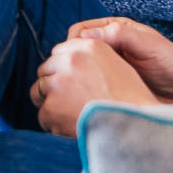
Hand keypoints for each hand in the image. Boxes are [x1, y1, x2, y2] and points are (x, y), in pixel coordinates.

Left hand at [31, 36, 159, 137]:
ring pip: (38, 91)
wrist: (135, 125)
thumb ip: (90, 57)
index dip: (63, 68)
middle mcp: (70, 61)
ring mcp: (58, 84)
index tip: (70, 81)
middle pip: (45, 70)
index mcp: (89, 46)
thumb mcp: (116, 63)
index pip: (59, 52)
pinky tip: (69, 126)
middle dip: (52, 84)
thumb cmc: (130, 99)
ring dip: (50, 102)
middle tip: (67, 99)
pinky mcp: (51, 107)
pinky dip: (52, 123)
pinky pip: (42, 114)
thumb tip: (65, 62)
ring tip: (68, 114)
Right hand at [66, 17, 172, 106]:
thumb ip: (122, 36)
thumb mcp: (149, 46)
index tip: (72, 57)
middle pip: (78, 49)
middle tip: (70, 75)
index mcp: (118, 30)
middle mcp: (112, 46)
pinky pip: (92, 84)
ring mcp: (112, 67)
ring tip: (77, 88)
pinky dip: (86, 89)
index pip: (82, 30)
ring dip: (78, 76)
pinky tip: (88, 97)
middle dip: (71, 60)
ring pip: (83, 68)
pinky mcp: (114, 86)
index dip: (73, 42)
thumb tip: (88, 35)